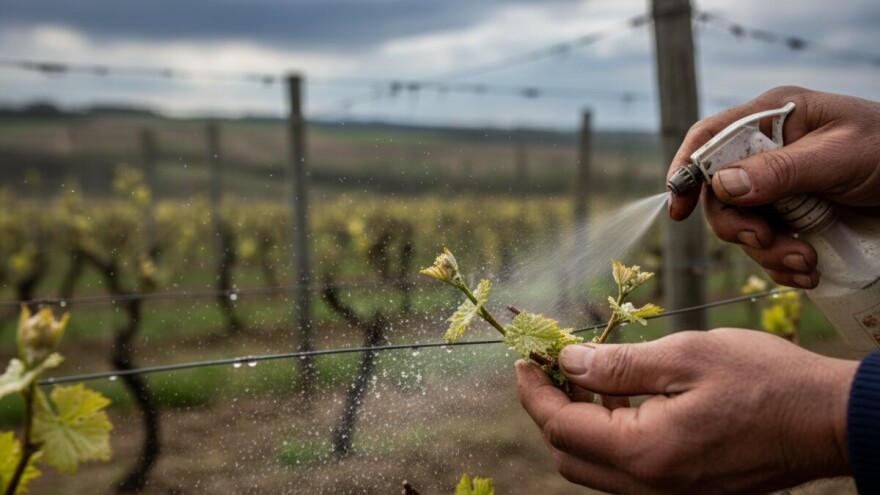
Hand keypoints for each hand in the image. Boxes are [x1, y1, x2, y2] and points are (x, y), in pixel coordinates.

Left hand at [515, 329, 856, 493]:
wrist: (829, 420)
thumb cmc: (765, 381)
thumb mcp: (685, 356)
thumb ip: (618, 365)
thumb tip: (569, 361)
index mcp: (644, 453)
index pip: (560, 426)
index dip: (534, 389)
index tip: (525, 358)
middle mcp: (650, 486)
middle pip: (569, 454)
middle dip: (548, 408)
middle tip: (551, 365)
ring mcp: (668, 494)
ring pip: (594, 467)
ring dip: (577, 423)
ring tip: (583, 376)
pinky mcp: (685, 490)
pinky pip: (625, 471)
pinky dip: (608, 437)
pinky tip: (618, 400)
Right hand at [666, 86, 879, 288]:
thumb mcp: (841, 156)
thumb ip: (781, 170)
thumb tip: (722, 186)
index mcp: (774, 119)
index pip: (709, 139)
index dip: (686, 172)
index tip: (680, 209)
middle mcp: (768, 152)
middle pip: (720, 194)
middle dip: (738, 226)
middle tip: (765, 242)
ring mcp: (780, 188)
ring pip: (743, 227)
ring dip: (767, 253)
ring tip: (805, 263)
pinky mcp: (794, 218)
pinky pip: (767, 248)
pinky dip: (782, 265)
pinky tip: (809, 271)